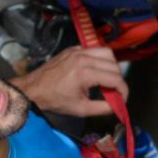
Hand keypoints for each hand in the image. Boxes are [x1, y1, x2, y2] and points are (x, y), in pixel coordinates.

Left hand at [14, 45, 128, 118]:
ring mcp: (77, 50)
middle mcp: (83, 58)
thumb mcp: (81, 109)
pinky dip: (100, 58)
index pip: (115, 78)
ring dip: (112, 66)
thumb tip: (118, 106)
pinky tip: (96, 70)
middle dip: (119, 79)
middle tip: (115, 91)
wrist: (33, 89)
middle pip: (114, 64)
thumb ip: (103, 108)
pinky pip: (94, 49)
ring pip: (106, 52)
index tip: (122, 99)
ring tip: (107, 79)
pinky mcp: (73, 48)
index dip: (123, 90)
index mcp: (85, 74)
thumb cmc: (55, 100)